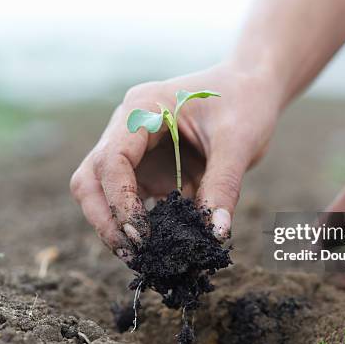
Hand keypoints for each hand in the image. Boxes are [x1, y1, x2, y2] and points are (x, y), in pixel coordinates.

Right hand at [70, 63, 280, 262]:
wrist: (252, 86)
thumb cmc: (245, 101)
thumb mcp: (239, 141)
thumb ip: (224, 186)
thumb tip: (214, 235)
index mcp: (142, 108)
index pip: (111, 160)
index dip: (120, 202)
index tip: (142, 236)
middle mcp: (128, 127)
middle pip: (92, 178)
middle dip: (105, 219)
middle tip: (133, 254)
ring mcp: (137, 148)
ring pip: (104, 192)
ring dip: (119, 224)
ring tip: (147, 257)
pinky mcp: (151, 165)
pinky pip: (136, 198)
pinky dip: (145, 221)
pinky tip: (165, 243)